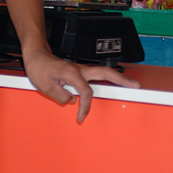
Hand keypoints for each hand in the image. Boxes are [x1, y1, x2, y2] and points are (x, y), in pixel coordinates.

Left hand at [22, 49, 139, 123]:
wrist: (36, 56)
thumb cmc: (39, 68)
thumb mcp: (45, 86)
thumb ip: (60, 96)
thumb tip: (73, 101)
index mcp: (72, 74)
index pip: (86, 93)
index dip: (85, 106)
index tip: (81, 116)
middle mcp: (80, 69)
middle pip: (105, 73)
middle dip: (122, 80)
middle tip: (136, 86)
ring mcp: (81, 69)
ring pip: (104, 72)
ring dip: (118, 78)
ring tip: (132, 84)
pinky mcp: (80, 70)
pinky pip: (97, 74)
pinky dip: (108, 77)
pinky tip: (115, 81)